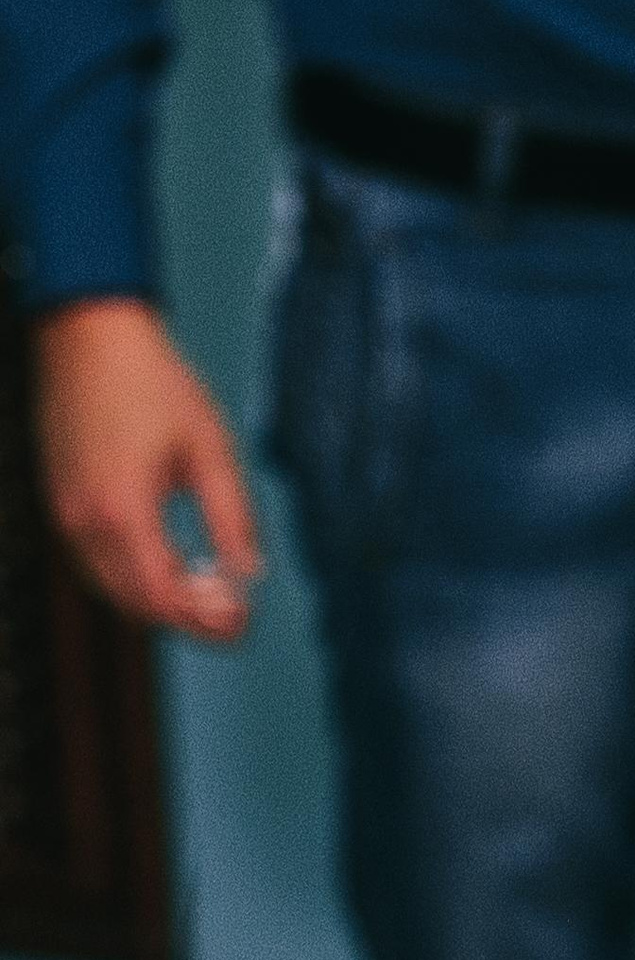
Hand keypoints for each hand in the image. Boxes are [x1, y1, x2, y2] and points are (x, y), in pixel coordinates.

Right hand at [36, 298, 261, 638]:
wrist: (89, 334)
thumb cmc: (155, 384)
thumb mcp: (211, 450)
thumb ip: (232, 519)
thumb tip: (250, 576)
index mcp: (124, 512)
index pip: (163, 598)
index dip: (205, 623)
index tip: (241, 625)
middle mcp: (84, 522)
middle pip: (136, 604)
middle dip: (187, 618)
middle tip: (232, 612)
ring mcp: (64, 513)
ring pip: (111, 588)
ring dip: (159, 600)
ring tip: (208, 587)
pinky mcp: (58, 501)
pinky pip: (94, 562)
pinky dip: (132, 577)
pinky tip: (171, 561)